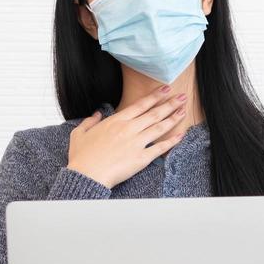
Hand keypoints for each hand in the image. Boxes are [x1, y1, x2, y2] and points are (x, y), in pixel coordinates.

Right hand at [67, 85, 187, 188]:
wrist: (87, 175)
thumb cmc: (81, 156)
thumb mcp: (79, 133)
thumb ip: (90, 121)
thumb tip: (96, 114)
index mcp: (116, 121)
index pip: (140, 105)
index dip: (155, 96)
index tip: (165, 89)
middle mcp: (129, 129)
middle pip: (154, 113)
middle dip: (170, 103)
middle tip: (181, 97)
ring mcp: (137, 143)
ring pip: (159, 127)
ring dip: (173, 117)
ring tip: (183, 110)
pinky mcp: (142, 158)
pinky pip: (160, 148)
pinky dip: (172, 141)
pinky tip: (180, 135)